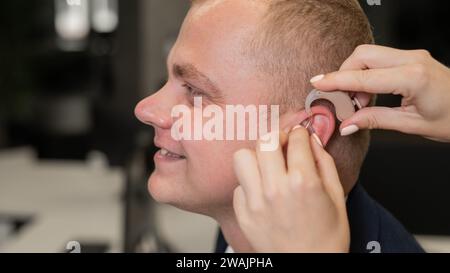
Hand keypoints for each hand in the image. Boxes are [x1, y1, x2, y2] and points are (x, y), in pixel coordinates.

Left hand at [232, 127, 349, 252]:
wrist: (309, 267)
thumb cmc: (327, 238)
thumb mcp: (336, 196)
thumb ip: (324, 162)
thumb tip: (312, 139)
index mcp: (303, 182)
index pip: (295, 139)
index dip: (300, 133)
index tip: (300, 136)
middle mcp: (275, 189)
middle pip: (265, 141)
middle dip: (277, 138)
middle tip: (283, 146)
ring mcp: (255, 202)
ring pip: (242, 158)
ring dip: (256, 157)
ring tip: (267, 166)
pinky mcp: (243, 214)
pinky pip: (238, 186)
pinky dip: (249, 184)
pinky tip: (263, 192)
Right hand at [311, 45, 449, 142]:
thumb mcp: (410, 125)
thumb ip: (374, 120)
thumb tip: (347, 124)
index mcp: (412, 77)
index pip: (363, 77)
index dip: (336, 81)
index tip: (317, 83)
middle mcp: (412, 60)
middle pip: (362, 55)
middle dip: (344, 74)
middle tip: (342, 100)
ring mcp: (413, 56)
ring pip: (369, 54)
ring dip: (355, 74)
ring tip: (358, 101)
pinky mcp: (412, 58)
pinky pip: (379, 58)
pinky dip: (366, 73)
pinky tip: (368, 93)